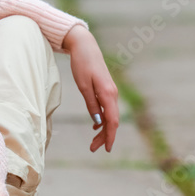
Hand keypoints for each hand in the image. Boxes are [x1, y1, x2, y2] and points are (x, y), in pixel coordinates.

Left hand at [61, 25, 118, 152]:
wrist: (85, 46)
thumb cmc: (82, 63)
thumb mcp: (83, 85)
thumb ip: (91, 103)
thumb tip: (97, 122)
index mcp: (108, 94)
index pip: (112, 121)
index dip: (110, 136)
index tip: (107, 149)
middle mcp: (112, 94)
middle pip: (112, 121)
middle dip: (104, 137)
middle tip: (93, 148)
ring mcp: (110, 91)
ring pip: (109, 116)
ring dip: (103, 129)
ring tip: (93, 142)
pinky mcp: (105, 89)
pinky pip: (106, 108)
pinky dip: (102, 119)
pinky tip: (95, 126)